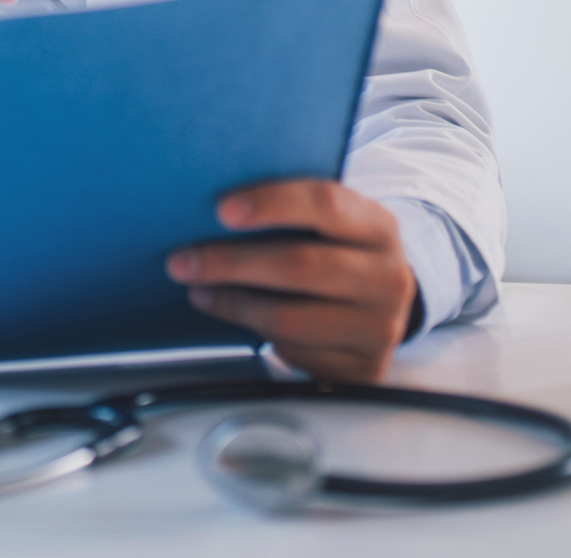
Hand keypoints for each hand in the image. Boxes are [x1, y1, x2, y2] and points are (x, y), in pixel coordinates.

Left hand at [164, 179, 418, 382]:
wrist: (382, 303)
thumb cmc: (338, 251)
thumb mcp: (331, 225)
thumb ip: (291, 212)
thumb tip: (211, 207)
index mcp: (378, 227)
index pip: (325, 204)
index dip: (271, 203)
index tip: (221, 209)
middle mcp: (387, 277)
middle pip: (300, 266)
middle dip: (232, 262)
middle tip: (183, 260)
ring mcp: (379, 328)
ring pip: (289, 318)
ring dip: (233, 304)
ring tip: (199, 290)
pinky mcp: (361, 368)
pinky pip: (294, 352)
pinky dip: (256, 334)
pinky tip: (234, 316)